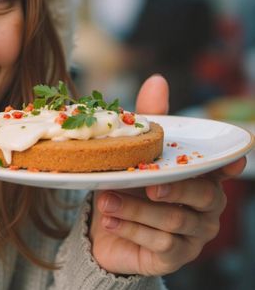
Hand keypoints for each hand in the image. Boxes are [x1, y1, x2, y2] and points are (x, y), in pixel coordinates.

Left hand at [90, 74, 245, 275]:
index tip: (231, 163)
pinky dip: (131, 229)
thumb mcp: (135, 150)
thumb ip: (150, 119)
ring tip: (105, 200)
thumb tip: (158, 79)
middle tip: (146, 185)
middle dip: (173, 189)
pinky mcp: (174, 257)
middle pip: (202, 196)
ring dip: (136, 210)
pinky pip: (160, 245)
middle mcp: (203, 206)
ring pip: (175, 222)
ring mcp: (193, 235)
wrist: (104, 225)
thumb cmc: (127, 182)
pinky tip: (109, 220)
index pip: (222, 171)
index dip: (229, 166)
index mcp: (198, 177)